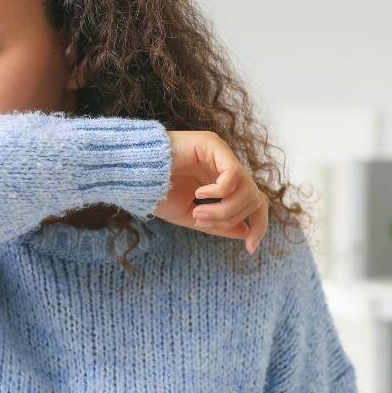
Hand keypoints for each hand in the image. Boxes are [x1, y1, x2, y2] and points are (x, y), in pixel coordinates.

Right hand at [152, 131, 268, 253]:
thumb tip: (246, 233)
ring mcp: (221, 154)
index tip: (250, 248)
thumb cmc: (156, 193)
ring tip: (197, 213)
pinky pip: (233, 174)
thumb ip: (218, 225)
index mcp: (221, 182)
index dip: (259, 225)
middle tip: (201, 223)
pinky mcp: (213, 144)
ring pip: (247, 188)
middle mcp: (225, 166)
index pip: (254, 202)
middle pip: (254, 198)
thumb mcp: (191, 216)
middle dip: (231, 219)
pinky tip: (199, 194)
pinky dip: (219, 192)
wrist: (132, 173)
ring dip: (223, 209)